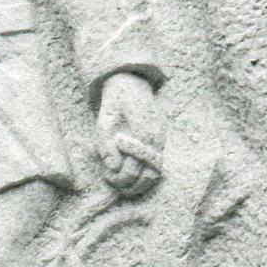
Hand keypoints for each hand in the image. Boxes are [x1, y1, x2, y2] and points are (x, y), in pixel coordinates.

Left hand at [95, 71, 162, 199]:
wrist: (131, 81)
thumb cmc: (115, 99)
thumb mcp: (104, 119)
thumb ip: (105, 143)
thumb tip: (112, 168)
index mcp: (144, 132)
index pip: (135, 166)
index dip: (120, 176)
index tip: (106, 175)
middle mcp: (157, 138)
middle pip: (149, 174)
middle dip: (130, 185)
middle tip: (112, 182)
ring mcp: (162, 139)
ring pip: (155, 173)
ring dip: (139, 184)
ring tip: (119, 183)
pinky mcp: (161, 140)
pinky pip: (156, 164)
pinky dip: (144, 174)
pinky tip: (129, 173)